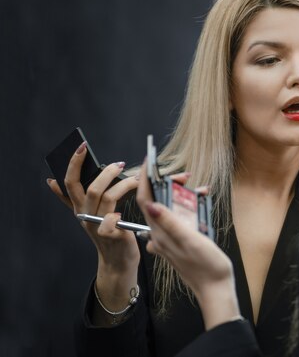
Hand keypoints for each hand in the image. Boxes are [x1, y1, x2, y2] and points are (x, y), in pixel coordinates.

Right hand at [47, 142, 139, 273]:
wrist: (117, 261)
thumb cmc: (109, 233)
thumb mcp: (90, 214)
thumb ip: (72, 199)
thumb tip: (51, 181)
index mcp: (79, 207)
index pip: (69, 182)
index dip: (74, 163)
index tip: (82, 147)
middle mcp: (85, 215)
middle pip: (90, 188)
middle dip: (106, 172)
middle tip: (120, 164)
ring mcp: (97, 225)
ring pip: (107, 197)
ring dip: (124, 185)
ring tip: (137, 179)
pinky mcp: (110, 235)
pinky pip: (111, 220)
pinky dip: (119, 214)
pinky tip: (127, 212)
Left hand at [135, 161, 239, 329]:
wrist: (215, 290)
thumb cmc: (205, 267)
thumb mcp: (189, 241)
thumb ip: (170, 223)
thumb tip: (151, 204)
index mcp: (161, 233)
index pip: (146, 200)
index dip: (146, 179)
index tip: (150, 161)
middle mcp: (162, 235)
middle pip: (159, 202)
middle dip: (170, 185)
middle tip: (186, 176)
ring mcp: (171, 239)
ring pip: (172, 210)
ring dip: (183, 197)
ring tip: (200, 190)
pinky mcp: (181, 242)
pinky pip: (181, 219)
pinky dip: (190, 208)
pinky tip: (202, 205)